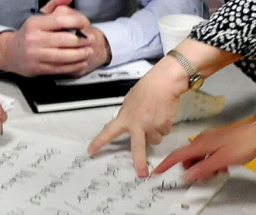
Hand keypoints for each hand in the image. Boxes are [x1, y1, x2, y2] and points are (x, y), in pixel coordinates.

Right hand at [0, 0, 103, 76]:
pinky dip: (74, 66)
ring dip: (80, 54)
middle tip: (91, 39)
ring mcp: (35, 55)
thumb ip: (56, 4)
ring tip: (89, 51)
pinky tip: (82, 62)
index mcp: (35, 23)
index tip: (85, 23)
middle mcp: (34, 39)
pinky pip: (60, 68)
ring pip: (63, 56)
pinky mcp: (37, 68)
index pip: (60, 20)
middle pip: (64, 40)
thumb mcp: (40, 16)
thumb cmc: (30, 33)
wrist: (10, 52)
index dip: (77, 21)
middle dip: (82, 40)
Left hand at [87, 56, 189, 176]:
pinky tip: (163, 113)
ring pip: (155, 139)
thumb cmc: (147, 88)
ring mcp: (152, 126)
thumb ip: (128, 116)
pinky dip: (165, 125)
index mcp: (125, 117)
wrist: (164, 82)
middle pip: (137, 148)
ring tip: (156, 115)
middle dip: (140, 162)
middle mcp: (138, 124)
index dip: (99, 142)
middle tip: (141, 173)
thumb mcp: (130, 101)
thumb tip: (128, 125)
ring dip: (156, 132)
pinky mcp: (164, 126)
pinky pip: (165, 132)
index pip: (109, 131)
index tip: (91, 151)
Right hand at [153, 116, 255, 182]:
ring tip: (216, 172)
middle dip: (191, 168)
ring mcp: (211, 140)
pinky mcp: (218, 141)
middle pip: (188, 157)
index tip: (157, 171)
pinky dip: (211, 162)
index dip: (166, 163)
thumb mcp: (222, 160)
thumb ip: (203, 168)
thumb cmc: (243, 142)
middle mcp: (203, 139)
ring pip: (199, 157)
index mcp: (201, 143)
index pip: (177, 155)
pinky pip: (208, 154)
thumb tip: (187, 175)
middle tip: (202, 177)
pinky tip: (221, 166)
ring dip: (203, 166)